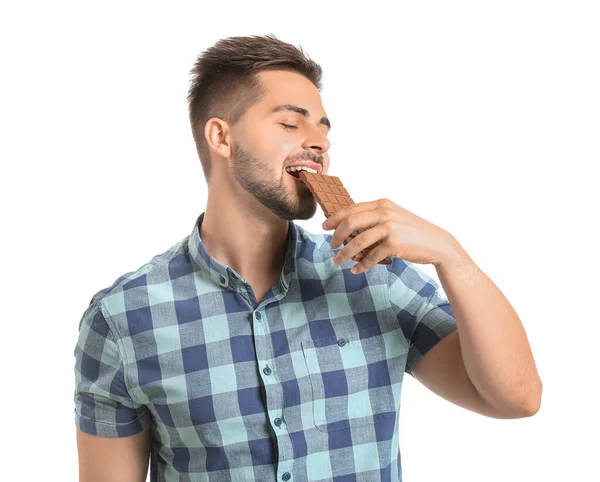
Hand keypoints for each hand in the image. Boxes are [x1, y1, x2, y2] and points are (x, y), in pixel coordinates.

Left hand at [322, 198, 460, 273]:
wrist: (437, 243)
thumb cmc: (413, 232)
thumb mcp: (394, 217)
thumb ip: (375, 217)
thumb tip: (349, 227)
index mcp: (382, 204)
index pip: (351, 208)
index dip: (334, 218)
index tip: (324, 227)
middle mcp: (384, 213)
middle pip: (350, 222)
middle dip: (336, 235)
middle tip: (330, 245)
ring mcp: (390, 228)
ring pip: (358, 241)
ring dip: (344, 253)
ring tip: (337, 261)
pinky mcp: (394, 244)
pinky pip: (371, 256)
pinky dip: (361, 265)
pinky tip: (356, 270)